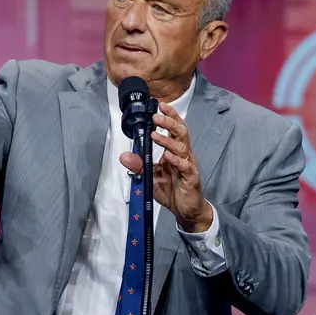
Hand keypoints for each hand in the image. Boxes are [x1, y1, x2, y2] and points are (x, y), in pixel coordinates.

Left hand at [120, 101, 212, 232]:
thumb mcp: (150, 176)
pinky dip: (176, 160)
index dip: (170, 116)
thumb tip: (123, 156)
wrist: (186, 209)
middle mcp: (183, 155)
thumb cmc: (172, 189)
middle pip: (180, 133)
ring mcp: (188, 165)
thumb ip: (139, 165)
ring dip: (168, 140)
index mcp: (175, 151)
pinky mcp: (191, 178)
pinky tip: (167, 156)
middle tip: (156, 116)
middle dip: (169, 123)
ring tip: (156, 135)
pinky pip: (185, 166)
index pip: (175, 129)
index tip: (160, 105)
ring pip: (182, 147)